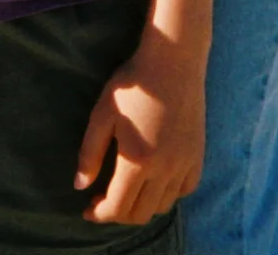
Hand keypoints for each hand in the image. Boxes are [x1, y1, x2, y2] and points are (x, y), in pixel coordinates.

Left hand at [76, 41, 206, 224]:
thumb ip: (90, 154)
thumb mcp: (102, 115)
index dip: (99, 214)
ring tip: (126, 191)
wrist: (173, 62)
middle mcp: (164, 169)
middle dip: (118, 214)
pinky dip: (167, 195)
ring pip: (163, 205)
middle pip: (140, 213)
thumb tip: (80, 186)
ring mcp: (185, 164)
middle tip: (102, 201)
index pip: (118, 207)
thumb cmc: (132, 85)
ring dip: (141, 206)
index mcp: (138, 161)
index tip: (86, 209)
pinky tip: (154, 182)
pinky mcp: (197, 156)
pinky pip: (184, 190)